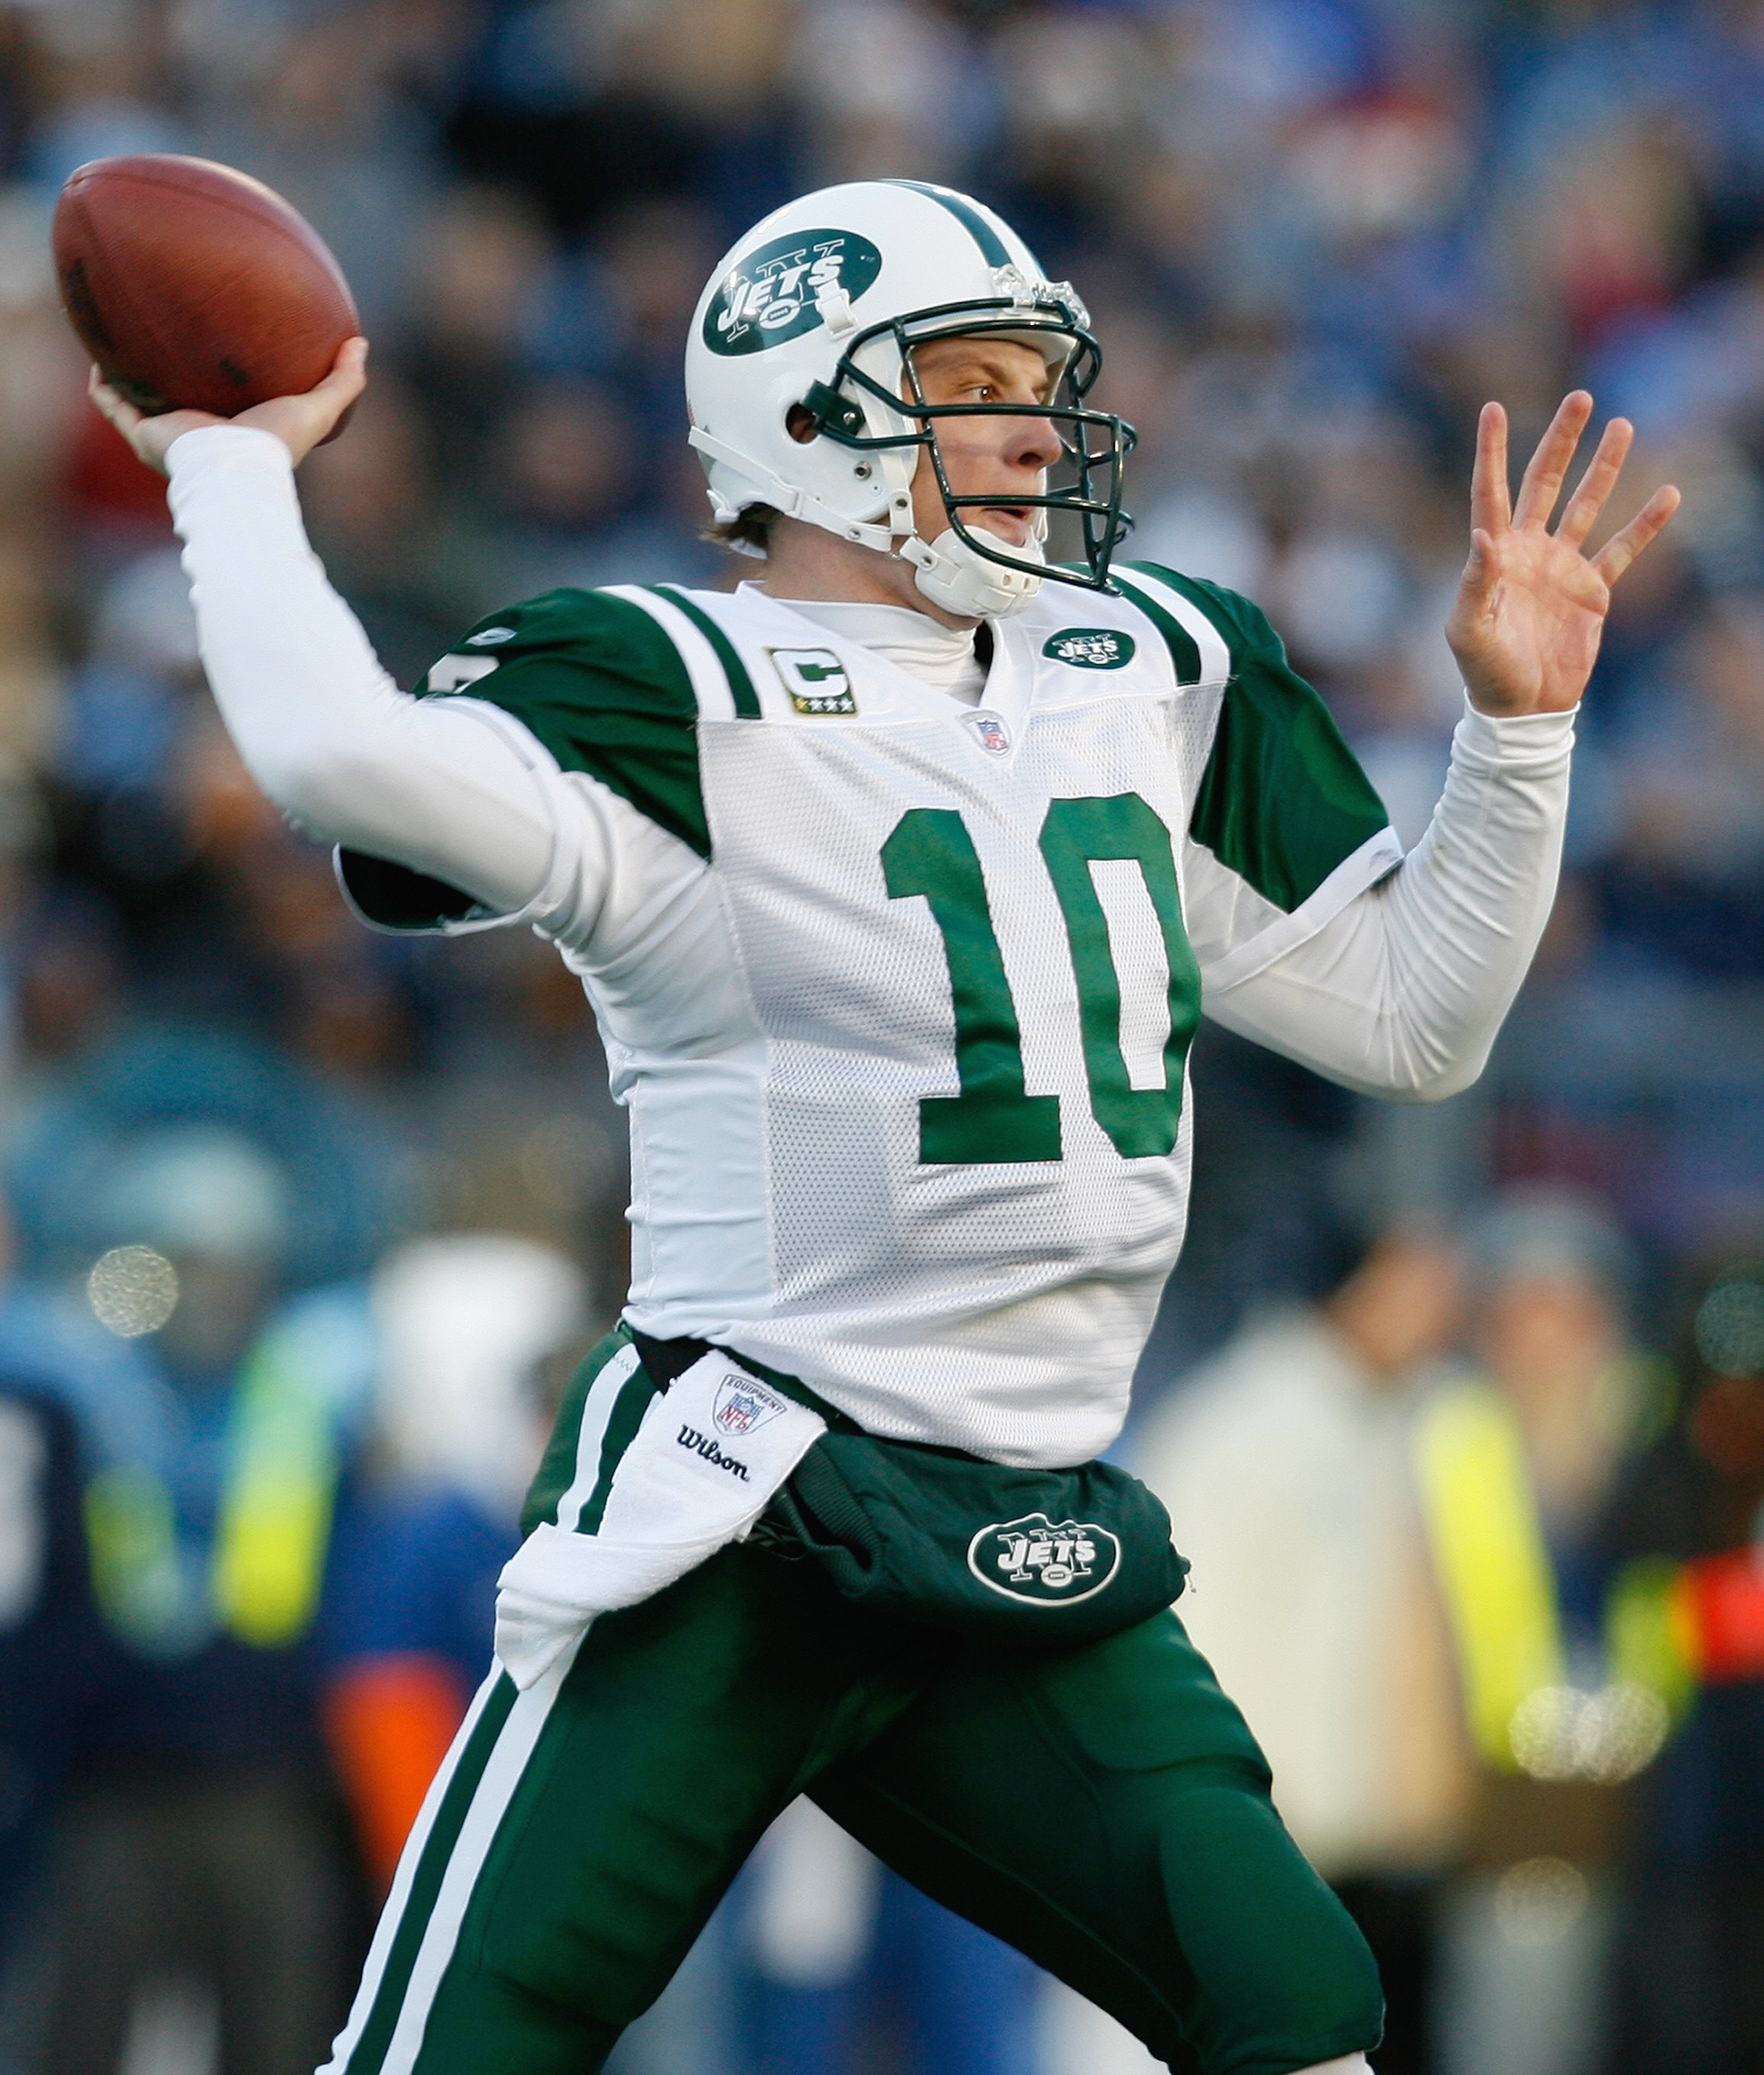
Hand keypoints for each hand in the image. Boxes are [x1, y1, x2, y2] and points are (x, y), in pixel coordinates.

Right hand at [87, 335, 368, 474]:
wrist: (236, 467)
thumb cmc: (276, 443)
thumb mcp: (318, 407)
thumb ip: (343, 380)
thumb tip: (360, 343)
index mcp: (235, 432)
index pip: (226, 404)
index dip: (220, 381)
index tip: (219, 349)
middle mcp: (199, 434)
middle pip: (180, 402)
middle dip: (171, 375)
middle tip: (167, 339)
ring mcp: (168, 436)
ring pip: (141, 403)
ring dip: (130, 377)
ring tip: (122, 343)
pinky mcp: (145, 434)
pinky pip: (113, 404)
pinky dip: (103, 384)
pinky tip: (97, 356)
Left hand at [1445, 390, 1680, 716]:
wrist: (1523, 709)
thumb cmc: (1486, 673)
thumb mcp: (1469, 633)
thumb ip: (1474, 585)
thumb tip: (1485, 537)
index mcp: (1494, 555)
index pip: (1491, 492)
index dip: (1490, 451)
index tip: (1492, 408)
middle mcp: (1529, 551)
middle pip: (1545, 482)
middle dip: (1561, 441)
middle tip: (1581, 397)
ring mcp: (1562, 566)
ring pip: (1587, 504)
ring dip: (1604, 467)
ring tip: (1622, 426)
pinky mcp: (1593, 590)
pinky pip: (1623, 550)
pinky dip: (1645, 525)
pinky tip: (1668, 494)